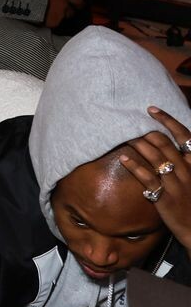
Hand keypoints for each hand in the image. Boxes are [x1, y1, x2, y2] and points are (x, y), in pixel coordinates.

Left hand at [118, 105, 190, 246]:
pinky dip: (134, 166)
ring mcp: (177, 184)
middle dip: (148, 132)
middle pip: (166, 144)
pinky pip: (147, 178)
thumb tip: (166, 142)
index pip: (185, 136)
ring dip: (139, 145)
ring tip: (125, 137)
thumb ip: (184, 161)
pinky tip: (123, 158)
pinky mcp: (165, 197)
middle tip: (131, 125)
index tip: (151, 109)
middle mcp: (189, 171)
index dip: (168, 120)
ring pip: (157, 158)